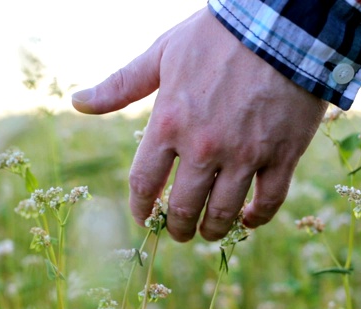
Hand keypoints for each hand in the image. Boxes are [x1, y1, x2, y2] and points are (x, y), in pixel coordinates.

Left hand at [72, 8, 326, 240]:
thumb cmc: (216, 36)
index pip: (144, 183)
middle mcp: (204, 147)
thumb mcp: (162, 54)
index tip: (143, 218)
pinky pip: (269, 201)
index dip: (141, 208)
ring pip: (224, 212)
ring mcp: (245, 154)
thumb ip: (120, 85)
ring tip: (209, 233)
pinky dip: (257, 218)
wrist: (282, 23)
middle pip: (184, 207)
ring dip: (212, 230)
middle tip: (178, 231)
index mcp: (169, 124)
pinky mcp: (282, 155)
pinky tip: (249, 219)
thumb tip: (78, 102)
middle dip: (177, 227)